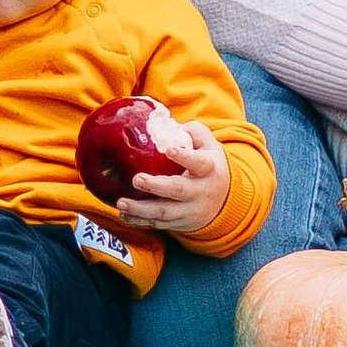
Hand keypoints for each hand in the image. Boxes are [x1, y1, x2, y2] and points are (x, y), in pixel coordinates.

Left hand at [117, 120, 229, 236]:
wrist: (225, 200)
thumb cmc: (208, 164)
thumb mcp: (208, 145)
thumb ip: (190, 132)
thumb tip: (165, 122)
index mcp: (208, 168)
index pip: (199, 162)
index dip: (185, 156)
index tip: (170, 150)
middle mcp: (201, 191)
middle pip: (178, 190)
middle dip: (156, 186)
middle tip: (137, 180)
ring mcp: (191, 210)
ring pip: (166, 212)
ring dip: (142, 209)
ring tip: (122, 203)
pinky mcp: (181, 222)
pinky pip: (160, 224)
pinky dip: (141, 221)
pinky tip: (124, 215)